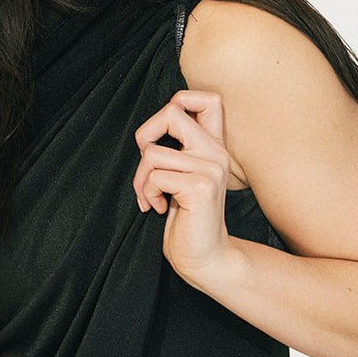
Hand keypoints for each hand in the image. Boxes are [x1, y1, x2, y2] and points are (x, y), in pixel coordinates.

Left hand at [133, 89, 233, 283]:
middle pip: (172, 112)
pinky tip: (158, 208)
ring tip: (150, 196)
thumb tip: (149, 131)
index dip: (178, 103)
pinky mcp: (200, 188)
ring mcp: (211, 169)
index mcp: (214, 147)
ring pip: (153, 152)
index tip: (163, 135)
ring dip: (140, 178)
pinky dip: (147, 193)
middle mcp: (217, 153)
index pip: (208, 98)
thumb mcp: (181, 177)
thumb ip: (177, 151)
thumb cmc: (187, 219)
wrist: (204, 258)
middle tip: (147, 163)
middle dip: (146, 135)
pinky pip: (155, 176)